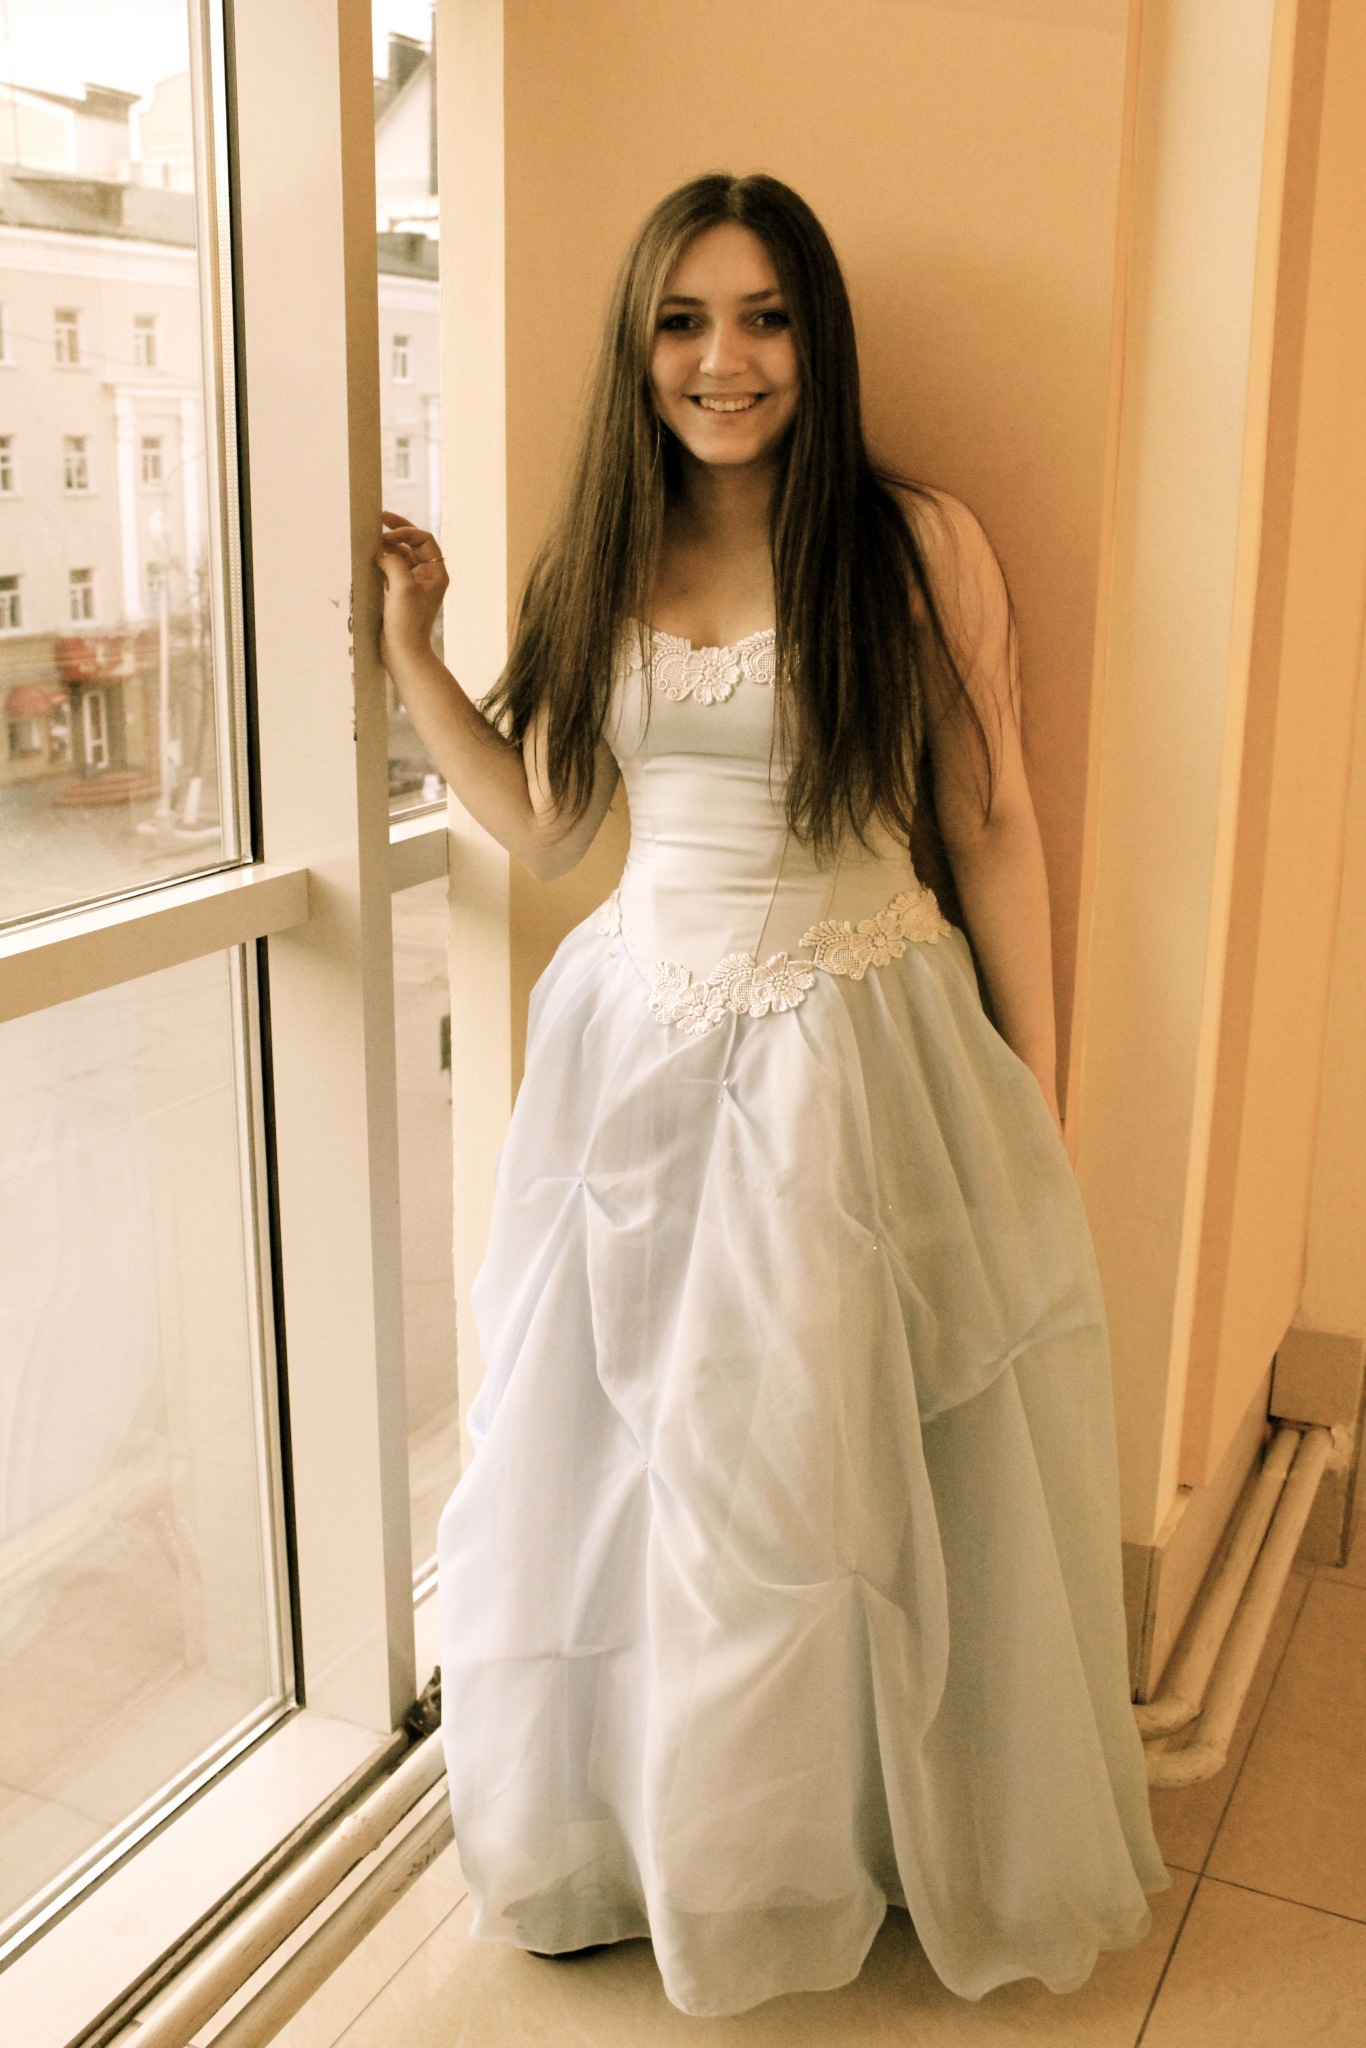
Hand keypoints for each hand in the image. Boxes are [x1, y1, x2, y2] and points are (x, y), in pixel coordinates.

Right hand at [376, 511, 448, 659]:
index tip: (387, 537)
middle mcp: (426, 576)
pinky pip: (390, 569)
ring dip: (386, 546)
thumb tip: (382, 550)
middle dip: (396, 531)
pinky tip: (368, 558)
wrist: (402, 652)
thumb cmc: (407, 622)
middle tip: (378, 518)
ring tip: (370, 538)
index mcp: (436, 573)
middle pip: (412, 543)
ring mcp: (412, 585)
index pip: (424, 539)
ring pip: (399, 556)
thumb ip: (394, 561)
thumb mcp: (402, 586)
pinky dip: (380, 561)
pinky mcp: (398, 594)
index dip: (406, 532)